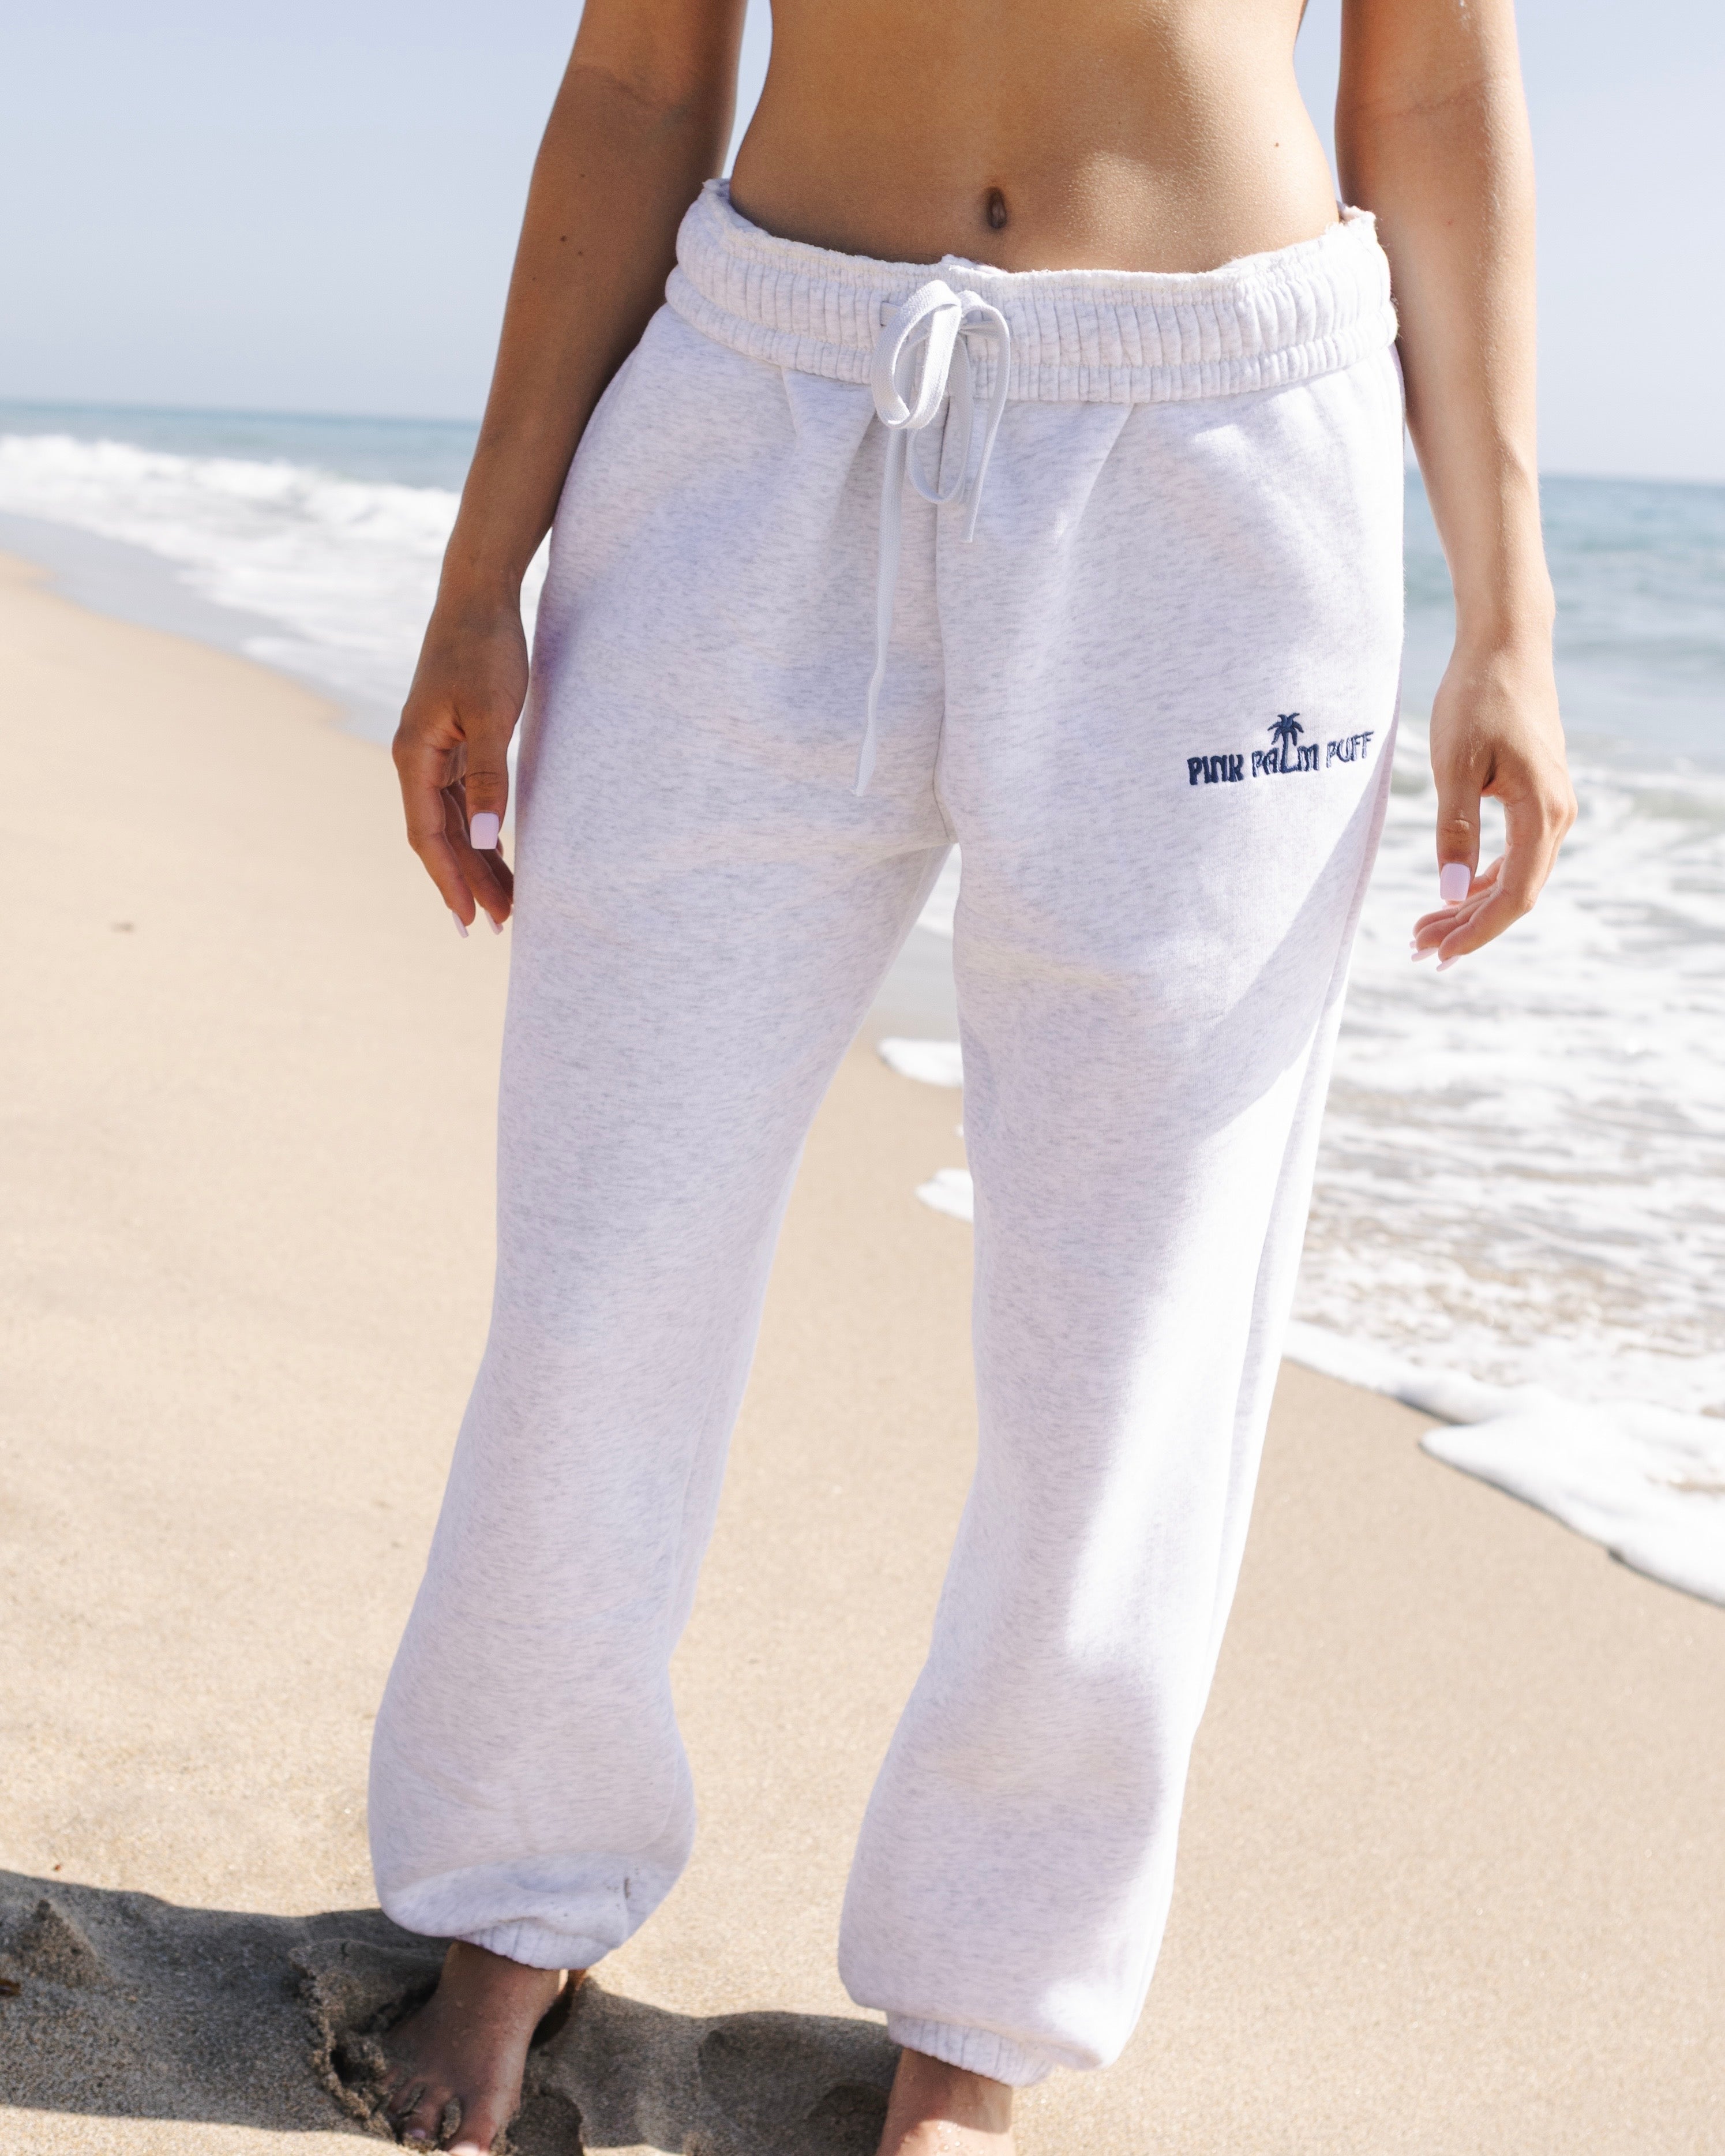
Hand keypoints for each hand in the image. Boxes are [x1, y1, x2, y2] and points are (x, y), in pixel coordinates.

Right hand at [392, 595, 527, 931]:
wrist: (479, 595)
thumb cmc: (484, 649)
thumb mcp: (491, 715)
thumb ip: (488, 778)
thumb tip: (482, 840)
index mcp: (415, 755)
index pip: (428, 836)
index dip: (449, 881)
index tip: (470, 922)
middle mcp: (417, 758)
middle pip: (441, 836)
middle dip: (469, 882)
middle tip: (501, 927)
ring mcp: (435, 750)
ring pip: (454, 821)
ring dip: (478, 861)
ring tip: (508, 903)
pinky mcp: (455, 740)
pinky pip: (464, 800)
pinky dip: (481, 830)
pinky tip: (500, 854)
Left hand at [1411, 630, 1575, 969]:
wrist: (1505, 645)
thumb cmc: (1476, 698)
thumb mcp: (1454, 766)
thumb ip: (1454, 831)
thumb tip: (1447, 892)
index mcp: (1541, 812)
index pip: (1515, 895)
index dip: (1477, 931)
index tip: (1438, 954)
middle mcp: (1555, 815)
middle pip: (1515, 893)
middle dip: (1466, 926)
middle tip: (1418, 950)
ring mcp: (1549, 806)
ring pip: (1513, 875)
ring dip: (1470, 905)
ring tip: (1425, 930)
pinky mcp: (1535, 796)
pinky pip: (1513, 853)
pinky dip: (1481, 877)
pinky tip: (1452, 892)